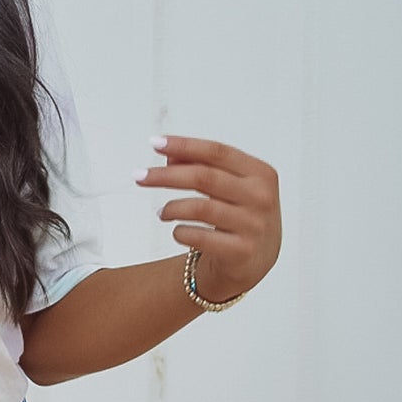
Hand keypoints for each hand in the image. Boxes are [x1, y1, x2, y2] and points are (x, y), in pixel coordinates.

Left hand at [135, 135, 281, 302]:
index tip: (155, 143)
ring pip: (200, 208)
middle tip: (140, 176)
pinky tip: (177, 232)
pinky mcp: (243, 251)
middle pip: (204, 177)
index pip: (217, 152)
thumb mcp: (228, 186)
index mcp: (260, 173)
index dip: (184, 145)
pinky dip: (180, 232)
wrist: (258, 259)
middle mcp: (261, 197)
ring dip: (172, 207)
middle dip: (166, 175)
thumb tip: (169, 154)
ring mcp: (254, 225)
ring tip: (161, 212)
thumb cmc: (239, 214)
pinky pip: (200, 237)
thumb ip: (202, 166)